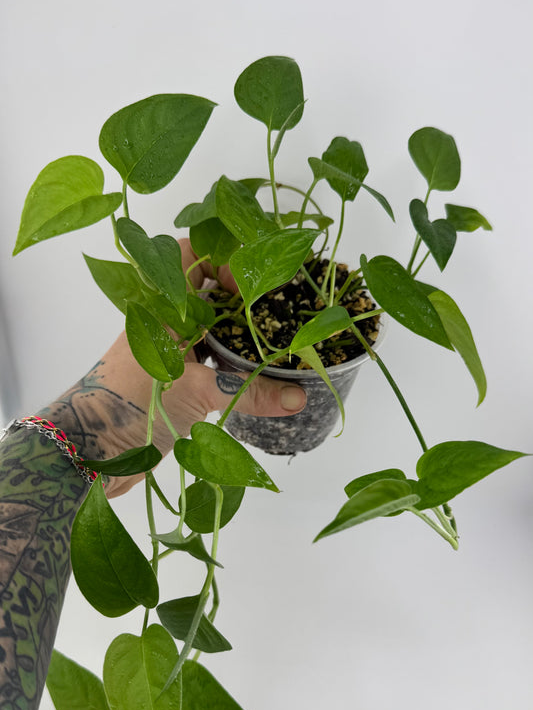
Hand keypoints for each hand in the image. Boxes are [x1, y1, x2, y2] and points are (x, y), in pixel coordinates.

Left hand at [45, 241, 305, 497]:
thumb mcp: (197, 392)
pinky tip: (257, 377)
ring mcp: (167, 354)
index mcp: (161, 308)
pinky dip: (230, 366)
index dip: (222, 261)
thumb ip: (250, 392)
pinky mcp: (171, 382)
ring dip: (238, 336)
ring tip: (274, 345)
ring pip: (209, 331)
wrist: (91, 451)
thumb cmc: (134, 403)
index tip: (249, 289)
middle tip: (276, 314)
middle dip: (242, 301)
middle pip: (207, 296)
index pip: (190, 258)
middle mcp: (164, 324)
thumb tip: (299, 398)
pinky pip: (207, 363)